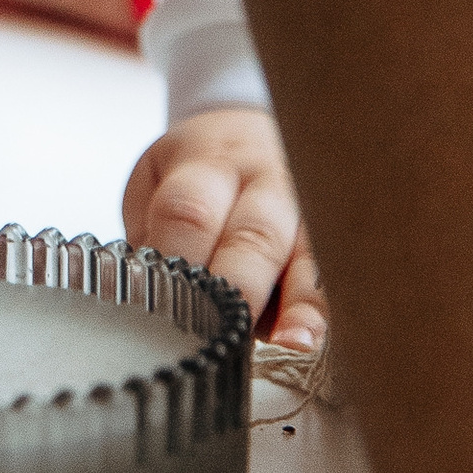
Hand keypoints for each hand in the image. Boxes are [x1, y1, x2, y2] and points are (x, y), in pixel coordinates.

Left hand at [123, 104, 322, 343]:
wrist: (248, 131)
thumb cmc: (194, 173)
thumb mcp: (158, 180)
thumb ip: (153, 232)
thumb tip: (144, 294)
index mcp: (208, 163)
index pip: (190, 211)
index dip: (177, 259)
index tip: (159, 305)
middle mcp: (264, 183)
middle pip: (252, 234)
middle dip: (237, 285)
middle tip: (219, 331)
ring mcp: (304, 210)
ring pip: (304, 254)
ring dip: (296, 303)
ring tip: (289, 341)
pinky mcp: (328, 239)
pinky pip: (328, 277)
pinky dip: (319, 310)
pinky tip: (310, 337)